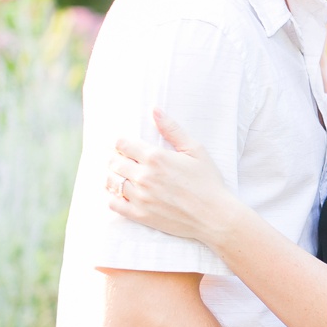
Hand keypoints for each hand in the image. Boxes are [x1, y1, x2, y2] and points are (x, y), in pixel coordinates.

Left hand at [106, 110, 238, 248]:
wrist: (214, 216)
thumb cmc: (208, 182)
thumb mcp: (195, 150)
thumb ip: (172, 129)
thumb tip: (154, 110)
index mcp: (156, 157)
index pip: (122, 144)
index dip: (121, 143)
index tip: (127, 147)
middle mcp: (144, 176)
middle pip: (113, 162)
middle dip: (116, 158)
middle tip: (123, 161)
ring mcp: (140, 197)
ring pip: (111, 182)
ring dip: (113, 177)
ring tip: (122, 176)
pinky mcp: (140, 215)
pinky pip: (114, 204)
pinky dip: (113, 198)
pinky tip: (122, 195)